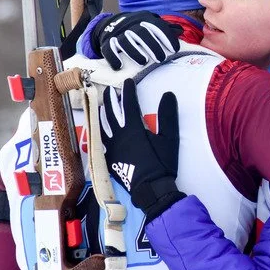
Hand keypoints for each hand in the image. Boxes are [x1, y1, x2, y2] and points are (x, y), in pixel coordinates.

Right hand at [92, 11, 182, 69]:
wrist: (112, 23)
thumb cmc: (139, 27)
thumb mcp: (151, 23)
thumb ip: (165, 28)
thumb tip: (180, 31)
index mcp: (144, 19)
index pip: (157, 26)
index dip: (166, 37)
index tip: (174, 49)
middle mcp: (131, 25)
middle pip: (141, 33)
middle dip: (152, 46)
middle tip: (161, 59)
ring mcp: (118, 33)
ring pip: (125, 41)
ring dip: (134, 52)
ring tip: (143, 63)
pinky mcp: (107, 41)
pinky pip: (108, 48)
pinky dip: (113, 57)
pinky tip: (119, 66)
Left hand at [101, 78, 184, 220]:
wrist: (151, 188)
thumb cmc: (162, 163)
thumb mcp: (170, 138)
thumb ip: (168, 115)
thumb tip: (168, 94)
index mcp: (133, 129)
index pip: (129, 104)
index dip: (128, 91)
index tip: (128, 82)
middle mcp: (119, 136)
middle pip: (111, 113)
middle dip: (110, 100)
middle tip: (109, 91)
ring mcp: (112, 148)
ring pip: (102, 127)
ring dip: (102, 114)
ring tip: (101, 107)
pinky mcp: (110, 159)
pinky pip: (101, 142)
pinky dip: (100, 133)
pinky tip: (100, 132)